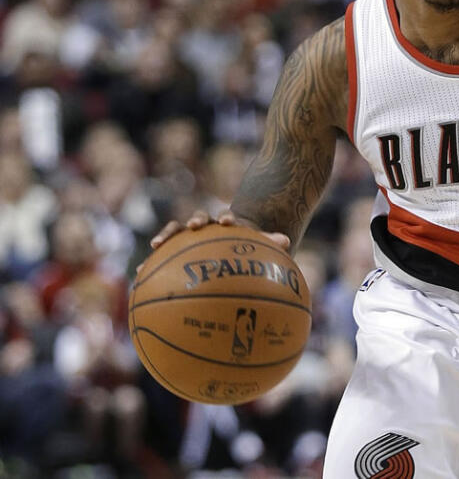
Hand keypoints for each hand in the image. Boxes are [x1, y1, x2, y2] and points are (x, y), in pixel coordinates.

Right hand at [143, 210, 290, 268]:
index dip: (225, 217)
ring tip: (156, 246)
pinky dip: (151, 262)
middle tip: (194, 226)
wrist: (230, 247)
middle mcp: (206, 226)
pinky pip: (161, 255)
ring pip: (175, 232)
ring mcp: (188, 236)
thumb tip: (286, 241)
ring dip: (167, 235)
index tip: (225, 222)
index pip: (226, 216)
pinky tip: (138, 274)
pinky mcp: (174, 248)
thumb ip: (269, 243)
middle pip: (198, 218)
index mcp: (226, 224)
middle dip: (195, 221)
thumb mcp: (258, 246)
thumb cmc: (245, 249)